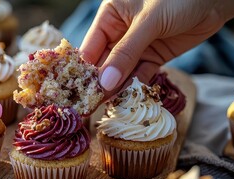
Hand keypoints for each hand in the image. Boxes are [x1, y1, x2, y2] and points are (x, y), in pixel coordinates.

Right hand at [81, 0, 233, 99]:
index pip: (90, 47)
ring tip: (109, 107)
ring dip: (117, 88)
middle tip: (91, 106)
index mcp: (110, 16)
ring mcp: (137, 46)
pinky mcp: (154, 56)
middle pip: (104, 62)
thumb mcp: (148, 22)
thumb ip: (126, 53)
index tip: (79, 92)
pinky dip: (136, 86)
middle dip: (100, 83)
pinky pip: (140, 74)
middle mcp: (119, 32)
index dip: (85, 70)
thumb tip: (105, 83)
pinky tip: (129, 98)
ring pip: (122, 71)